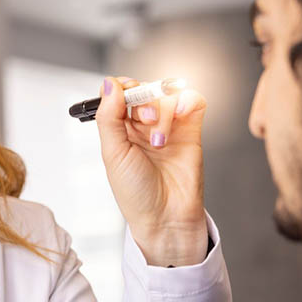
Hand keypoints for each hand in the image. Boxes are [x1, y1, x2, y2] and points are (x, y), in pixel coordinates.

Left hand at [95, 76, 208, 266]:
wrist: (166, 217)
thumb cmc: (136, 193)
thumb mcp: (113, 154)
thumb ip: (109, 117)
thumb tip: (109, 83)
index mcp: (120, 130)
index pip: (119, 92)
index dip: (121, 86)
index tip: (124, 90)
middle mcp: (143, 126)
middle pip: (144, 89)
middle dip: (143, 99)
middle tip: (144, 119)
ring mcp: (169, 126)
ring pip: (167, 95)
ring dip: (162, 111)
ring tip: (160, 140)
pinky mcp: (191, 130)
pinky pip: (193, 101)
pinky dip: (187, 101)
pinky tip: (180, 115)